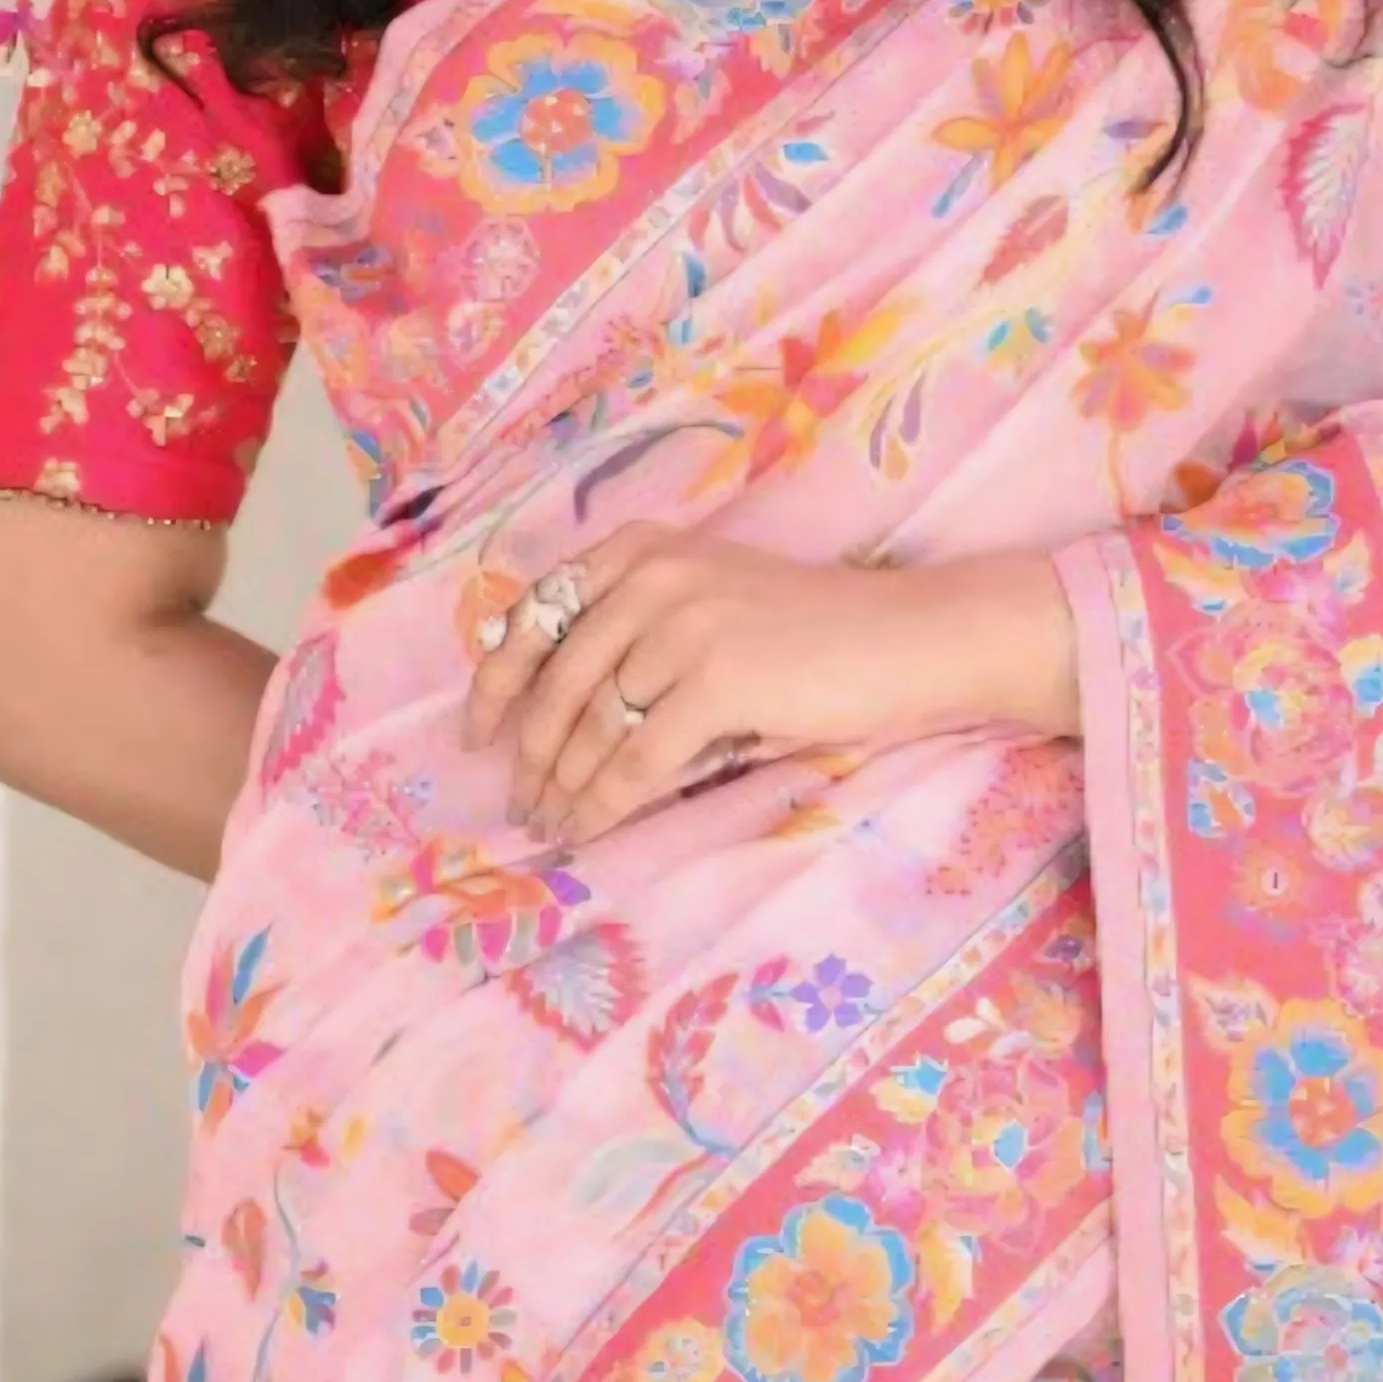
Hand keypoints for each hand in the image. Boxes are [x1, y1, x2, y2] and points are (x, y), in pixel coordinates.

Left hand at [458, 523, 1076, 853]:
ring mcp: (682, 625)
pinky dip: (604, 805)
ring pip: (590, 727)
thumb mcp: (710, 600)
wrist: (905, 637)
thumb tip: (549, 709)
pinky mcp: (716, 680)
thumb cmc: (812, 631)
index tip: (477, 734)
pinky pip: (636, 760)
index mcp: (641, 550)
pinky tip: (589, 831)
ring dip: (562, 787)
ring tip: (551, 825)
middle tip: (520, 804)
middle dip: (530, 752)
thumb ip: (636, 627)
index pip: (536, 616)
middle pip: (556, 680)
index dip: (496, 683)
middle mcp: (651, 576)